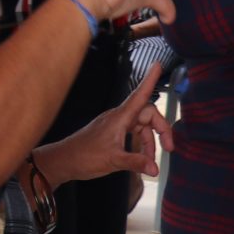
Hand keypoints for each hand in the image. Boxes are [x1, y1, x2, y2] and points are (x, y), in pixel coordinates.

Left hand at [39, 64, 174, 185]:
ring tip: (152, 161)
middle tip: (170, 148)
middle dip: (161, 129)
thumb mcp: (113, 160)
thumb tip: (155, 168)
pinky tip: (142, 159)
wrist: (63, 161)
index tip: (158, 64)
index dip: (150, 80)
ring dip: (150, 142)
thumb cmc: (84, 157)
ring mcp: (115, 125)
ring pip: (141, 127)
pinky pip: (133, 134)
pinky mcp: (112, 133)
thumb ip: (135, 162)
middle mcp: (118, 118)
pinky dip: (141, 145)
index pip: (139, 95)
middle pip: (148, 114)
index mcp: (119, 118)